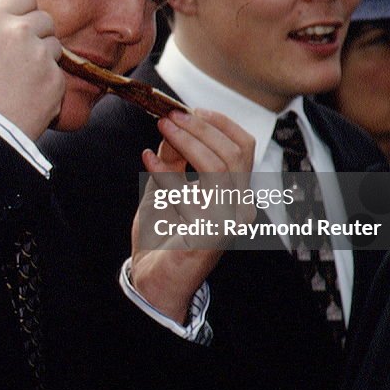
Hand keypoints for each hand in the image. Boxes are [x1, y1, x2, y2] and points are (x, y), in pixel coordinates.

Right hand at [0, 0, 63, 139]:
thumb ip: (0, 30)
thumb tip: (27, 23)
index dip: (25, 13)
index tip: (19, 29)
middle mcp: (16, 30)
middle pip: (45, 19)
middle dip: (38, 37)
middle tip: (20, 62)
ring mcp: (38, 53)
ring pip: (55, 47)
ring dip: (45, 62)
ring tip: (20, 84)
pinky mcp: (54, 77)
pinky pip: (58, 75)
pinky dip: (49, 88)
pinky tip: (28, 100)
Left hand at [129, 108, 255, 323]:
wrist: (153, 280)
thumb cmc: (162, 235)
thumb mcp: (167, 187)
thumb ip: (174, 159)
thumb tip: (171, 125)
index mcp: (235, 192)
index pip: (244, 147)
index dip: (220, 123)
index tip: (191, 109)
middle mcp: (239, 207)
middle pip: (235, 152)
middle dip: (200, 127)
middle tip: (169, 115)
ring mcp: (228, 222)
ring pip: (218, 167)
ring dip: (187, 141)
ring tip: (161, 127)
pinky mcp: (209, 236)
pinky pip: (188, 194)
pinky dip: (164, 173)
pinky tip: (145, 161)